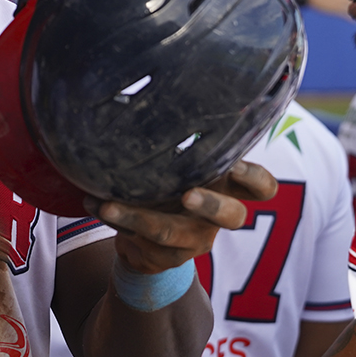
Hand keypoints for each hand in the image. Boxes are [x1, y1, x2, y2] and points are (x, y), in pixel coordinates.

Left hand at [87, 160, 277, 273]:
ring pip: (170, 231)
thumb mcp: (175, 164)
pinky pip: (139, 240)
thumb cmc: (164, 185)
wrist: (144, 238)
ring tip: (108, 204)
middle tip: (187, 195)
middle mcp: (218, 218)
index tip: (236, 165)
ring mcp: (194, 241)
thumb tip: (142, 98)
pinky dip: (113, 219)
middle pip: (233, 217)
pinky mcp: (167, 258)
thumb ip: (175, 144)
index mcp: (227, 188)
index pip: (261, 187)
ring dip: (137, 216)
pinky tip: (94, 203)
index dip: (255, 179)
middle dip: (211, 205)